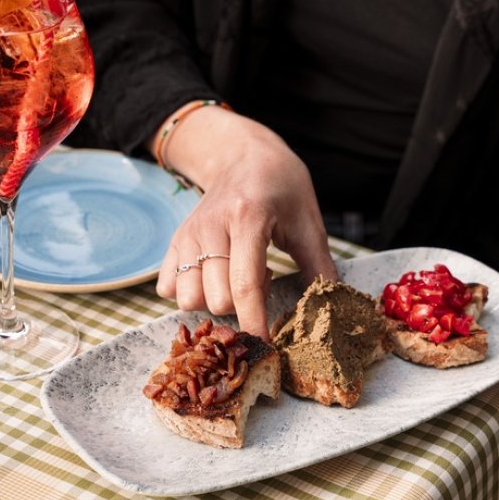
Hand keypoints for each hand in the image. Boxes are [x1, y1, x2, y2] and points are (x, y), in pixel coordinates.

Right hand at [153, 107, 338, 339]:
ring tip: (235, 277)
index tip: (265, 345)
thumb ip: (319, 266)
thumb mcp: (308, 220)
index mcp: (248, 218)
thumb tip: (330, 309)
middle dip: (241, 306)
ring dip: (214, 301)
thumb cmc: (280, 185)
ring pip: (188, 297)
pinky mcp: (175, 240)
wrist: (242, 154)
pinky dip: (189, 294)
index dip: (254, 321)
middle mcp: (211, 226)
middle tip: (262, 279)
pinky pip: (168, 288)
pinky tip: (212, 278)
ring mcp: (188, 233)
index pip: (244, 284)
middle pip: (216, 298)